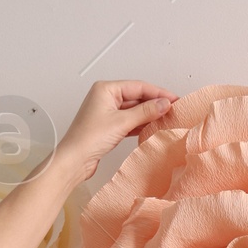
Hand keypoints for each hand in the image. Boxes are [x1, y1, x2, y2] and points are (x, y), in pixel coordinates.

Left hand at [55, 81, 177, 182]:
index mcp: (106, 89)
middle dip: (154, 103)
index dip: (158, 92)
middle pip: (136, 96)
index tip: (174, 99)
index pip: (138, 86)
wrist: (74, 160)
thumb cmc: (89, 138)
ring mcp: (106, 112)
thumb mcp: (122, 122)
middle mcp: (105, 97)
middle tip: (172, 109)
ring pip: (133, 109)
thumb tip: (164, 104)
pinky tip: (152, 127)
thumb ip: (145, 112)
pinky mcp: (108, 126)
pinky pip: (129, 121)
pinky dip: (140, 124)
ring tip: (166, 118)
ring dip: (148, 114)